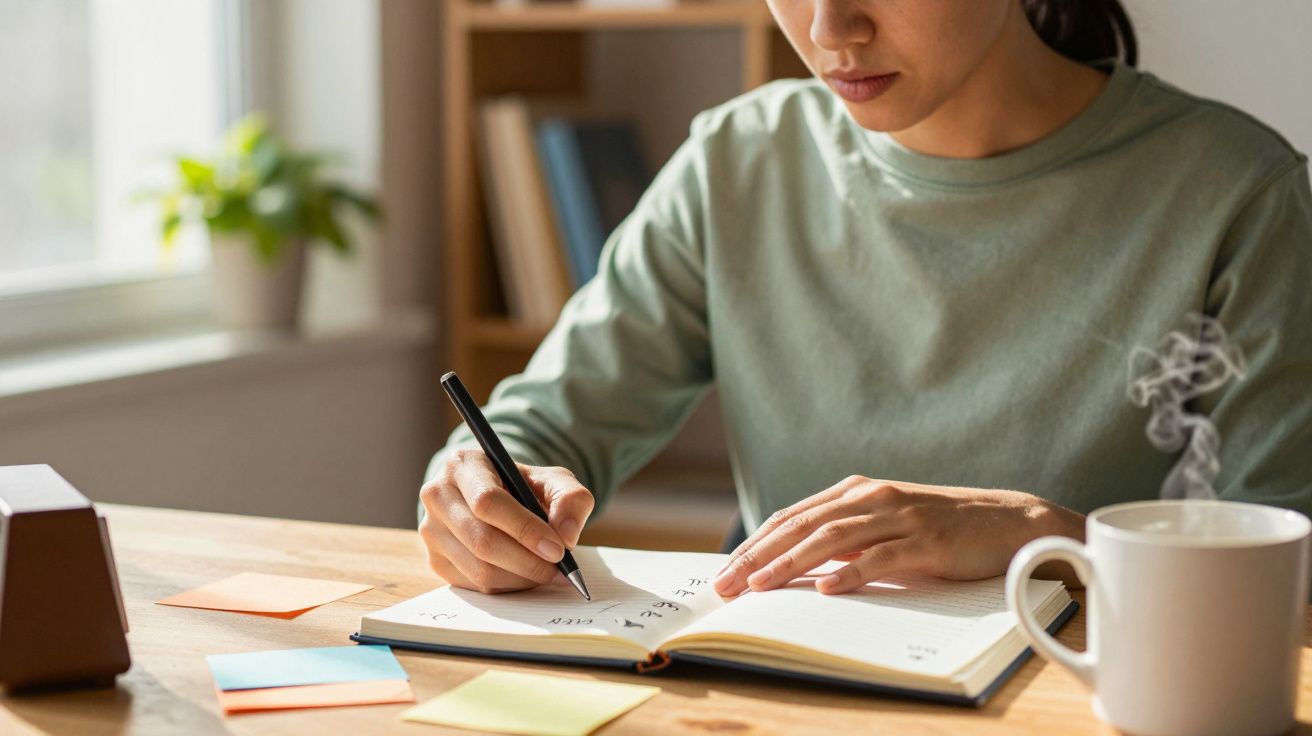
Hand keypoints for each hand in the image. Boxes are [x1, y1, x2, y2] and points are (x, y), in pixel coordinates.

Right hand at [419, 448, 594, 593]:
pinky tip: (525, 574)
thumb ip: (570, 499)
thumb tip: (566, 535)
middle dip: (528, 561)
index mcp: (462, 465)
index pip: (488, 502)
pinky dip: (508, 586)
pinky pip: (474, 585)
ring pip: (479, 568)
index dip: (525, 529)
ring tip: (547, 572)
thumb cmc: (523, 488)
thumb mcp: (553, 480)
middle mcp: (437, 495)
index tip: (558, 549)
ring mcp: (431, 530)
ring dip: (521, 577)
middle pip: (482, 540)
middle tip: (559, 569)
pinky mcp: (435, 560)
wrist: (495, 500)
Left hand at [713, 476, 1083, 595]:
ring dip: (792, 563)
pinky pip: (882, 557)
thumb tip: (798, 562)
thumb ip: (846, 538)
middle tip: (728, 584)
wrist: (1007, 521)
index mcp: (855, 493)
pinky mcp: (926, 540)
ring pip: (832, 538)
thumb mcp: (884, 527)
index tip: (726, 571)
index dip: (756, 543)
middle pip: (802, 526)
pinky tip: (827, 588)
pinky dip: (852, 573)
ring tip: (761, 587)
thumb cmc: (941, 528)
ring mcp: (898, 516)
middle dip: (760, 556)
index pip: (792, 518)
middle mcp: (871, 498)